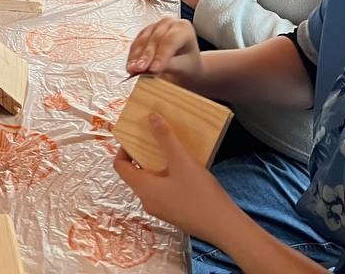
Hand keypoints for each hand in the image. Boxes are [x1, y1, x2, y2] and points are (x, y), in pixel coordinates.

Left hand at [113, 113, 237, 242]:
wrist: (224, 227)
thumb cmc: (201, 195)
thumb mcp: (182, 161)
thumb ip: (166, 139)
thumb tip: (152, 117)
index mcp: (144, 189)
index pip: (120, 167)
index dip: (123, 149)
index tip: (135, 136)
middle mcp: (148, 201)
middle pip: (135, 174)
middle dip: (141, 155)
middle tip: (155, 140)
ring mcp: (161, 209)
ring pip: (150, 183)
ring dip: (156, 166)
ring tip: (171, 152)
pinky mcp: (174, 213)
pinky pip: (162, 191)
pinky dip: (166, 177)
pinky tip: (184, 169)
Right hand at [126, 18, 203, 87]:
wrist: (185, 66)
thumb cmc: (188, 66)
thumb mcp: (183, 68)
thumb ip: (169, 66)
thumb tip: (151, 68)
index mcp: (184, 28)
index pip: (171, 40)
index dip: (161, 55)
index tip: (153, 69)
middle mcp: (169, 23)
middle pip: (155, 39)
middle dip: (146, 56)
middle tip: (139, 69)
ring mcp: (155, 26)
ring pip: (143, 40)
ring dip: (136, 56)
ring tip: (132, 69)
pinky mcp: (144, 33)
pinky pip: (136, 43)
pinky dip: (133, 55)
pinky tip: (130, 65)